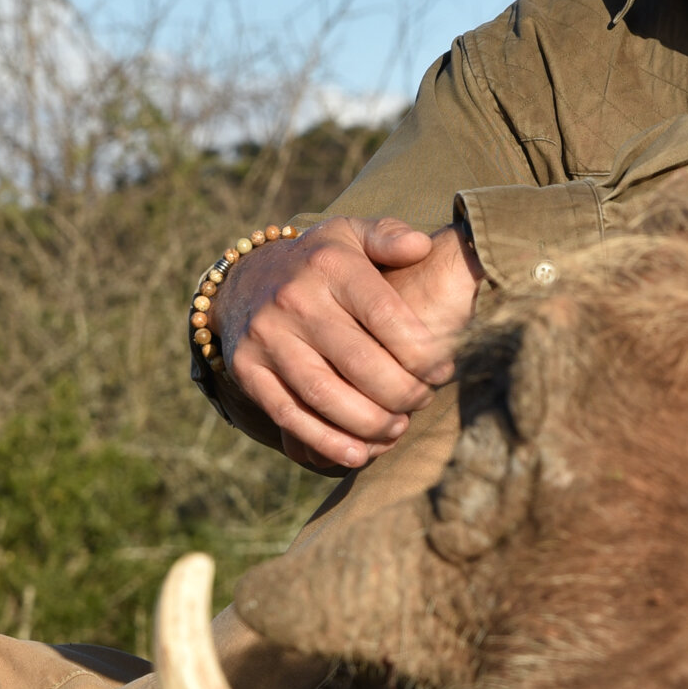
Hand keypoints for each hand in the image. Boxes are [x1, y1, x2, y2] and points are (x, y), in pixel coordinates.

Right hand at [216, 217, 479, 471]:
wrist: (246, 281)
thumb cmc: (321, 264)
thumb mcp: (352, 234)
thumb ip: (390, 236)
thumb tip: (420, 245)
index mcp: (330, 265)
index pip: (385, 315)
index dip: (422, 352)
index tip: (442, 371)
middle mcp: (294, 300)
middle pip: (360, 363)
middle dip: (402, 393)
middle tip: (422, 402)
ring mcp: (268, 338)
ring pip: (325, 395)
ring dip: (370, 423)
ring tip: (397, 428)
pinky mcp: (249, 371)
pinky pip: (291, 415)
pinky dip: (328, 441)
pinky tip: (360, 453)